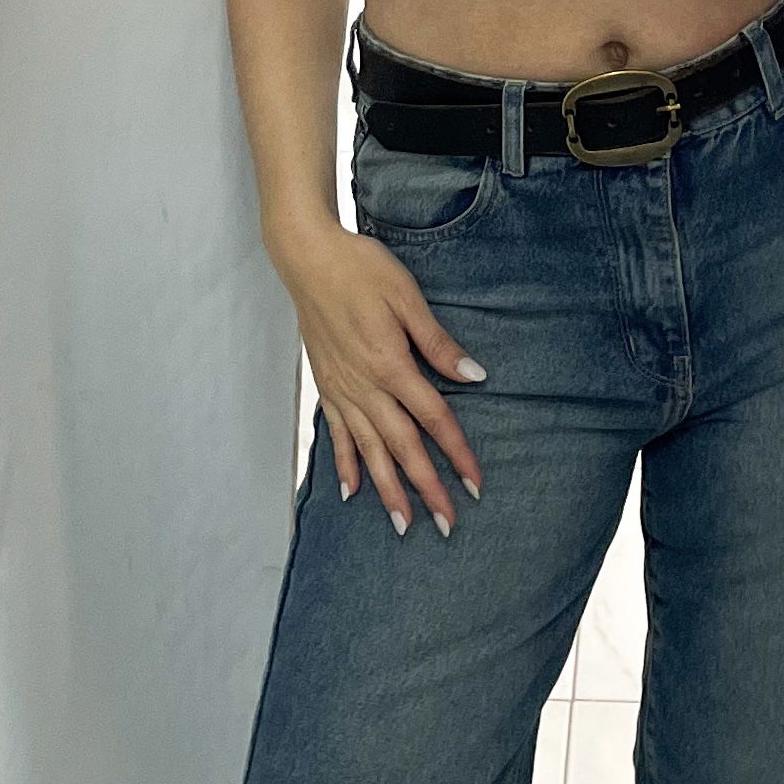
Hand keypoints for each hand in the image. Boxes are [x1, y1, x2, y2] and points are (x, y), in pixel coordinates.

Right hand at [272, 218, 484, 535]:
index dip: (456, 453)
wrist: (307, 258)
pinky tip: (352, 491)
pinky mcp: (325, 385)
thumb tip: (473, 376)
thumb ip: (437, 342)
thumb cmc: (360, 269)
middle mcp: (364, 386)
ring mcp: (341, 389)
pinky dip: (346, 464)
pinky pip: (337, 434)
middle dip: (426, 488)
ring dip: (387, 490)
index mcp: (390, 364)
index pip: (433, 418)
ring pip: (369, 450)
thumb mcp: (406, 296)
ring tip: (403, 524)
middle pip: (402, 447)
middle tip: (447, 525)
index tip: (476, 484)